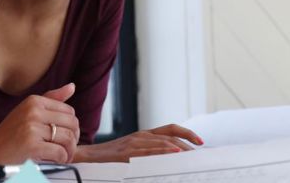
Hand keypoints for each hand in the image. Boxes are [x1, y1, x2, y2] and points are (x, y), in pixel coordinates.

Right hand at [0, 83, 79, 163]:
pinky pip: (59, 152)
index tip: (66, 136)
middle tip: (67, 149)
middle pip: (72, 124)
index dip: (71, 126)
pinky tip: (55, 160)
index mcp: (34, 101)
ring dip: (69, 151)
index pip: (69, 111)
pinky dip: (61, 159)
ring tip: (63, 156)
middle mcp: (33, 111)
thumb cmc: (10, 133)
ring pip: (68, 138)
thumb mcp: (29, 110)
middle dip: (73, 139)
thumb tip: (72, 86)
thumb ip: (51, 99)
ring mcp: (31, 128)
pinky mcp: (31, 145)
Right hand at [74, 123, 202, 161]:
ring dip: (180, 148)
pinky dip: (164, 151)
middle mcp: (141, 136)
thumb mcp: (132, 152)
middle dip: (188, 144)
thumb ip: (149, 153)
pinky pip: (149, 151)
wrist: (87, 156)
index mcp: (144, 135)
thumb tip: (170, 160)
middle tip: (201, 154)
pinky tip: (174, 154)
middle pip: (171, 136)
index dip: (187, 133)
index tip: (201, 142)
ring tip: (193, 154)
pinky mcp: (127, 152)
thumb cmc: (110, 158)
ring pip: (162, 142)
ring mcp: (134, 143)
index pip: (170, 129)